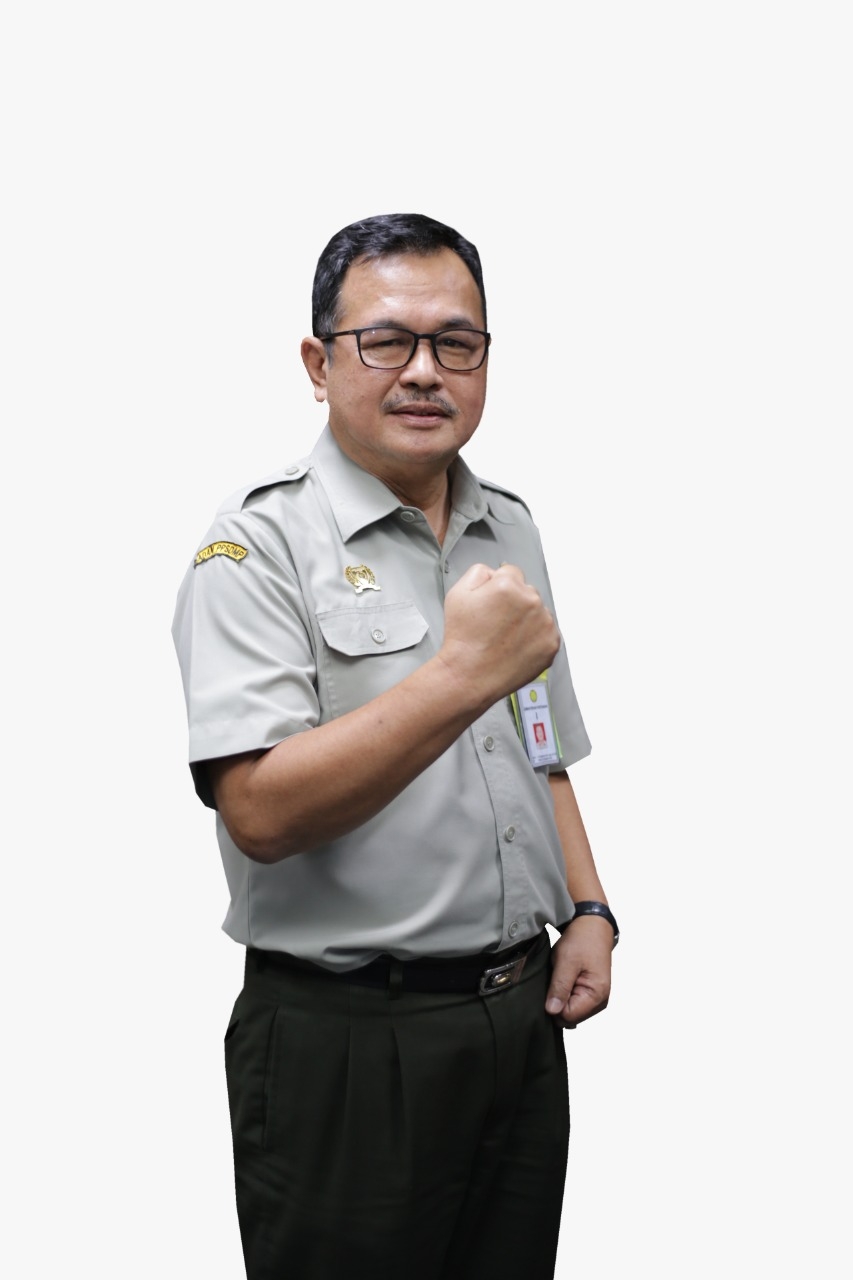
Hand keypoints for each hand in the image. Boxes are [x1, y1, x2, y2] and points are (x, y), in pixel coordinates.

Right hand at [440, 563, 560, 704]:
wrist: (470, 676)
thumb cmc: (463, 639)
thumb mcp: (457, 593)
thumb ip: (479, 572)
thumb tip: (496, 572)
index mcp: (508, 586)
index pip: (510, 573)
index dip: (497, 588)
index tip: (492, 604)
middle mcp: (531, 601)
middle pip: (527, 591)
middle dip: (515, 602)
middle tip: (496, 623)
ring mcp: (545, 624)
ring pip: (538, 612)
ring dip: (526, 619)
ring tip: (505, 637)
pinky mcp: (552, 644)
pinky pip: (546, 632)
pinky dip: (535, 638)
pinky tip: (516, 646)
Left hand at [545, 916, 612, 1028]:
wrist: (592, 925)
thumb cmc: (582, 940)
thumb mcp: (566, 961)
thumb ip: (560, 987)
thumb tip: (552, 1011)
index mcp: (596, 995)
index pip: (567, 1017)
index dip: (554, 1004)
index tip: (550, 986)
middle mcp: (599, 1002)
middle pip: (569, 1017)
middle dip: (557, 1001)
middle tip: (555, 979)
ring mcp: (596, 999)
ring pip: (570, 1011)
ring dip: (561, 997)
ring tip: (561, 977)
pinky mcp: (591, 993)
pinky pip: (573, 1003)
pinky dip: (565, 994)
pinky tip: (564, 980)